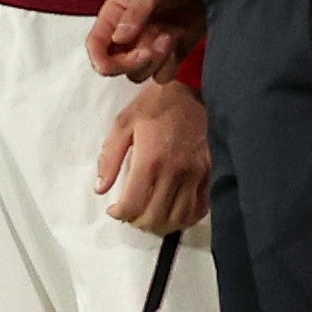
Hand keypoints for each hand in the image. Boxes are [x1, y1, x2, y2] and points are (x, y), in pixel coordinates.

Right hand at [88, 0, 205, 81]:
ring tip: (169, 36)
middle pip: (114, 67)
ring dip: (154, 62)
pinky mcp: (169, 55)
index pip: (96, 47)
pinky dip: (170, 65)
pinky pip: (162, 75)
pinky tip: (178, 41)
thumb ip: (135, 13)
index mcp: (113, 17)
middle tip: (149, 50)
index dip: (102, 60)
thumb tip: (118, 39)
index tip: (123, 60)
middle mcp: (126, 37)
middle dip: (132, 63)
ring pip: (138, 74)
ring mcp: (147, 47)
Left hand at [97, 78, 211, 234]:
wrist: (192, 88)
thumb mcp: (123, 124)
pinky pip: (200, 208)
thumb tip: (100, 189)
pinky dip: (185, 218)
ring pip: (178, 218)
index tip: (115, 209)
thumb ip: (109, 158)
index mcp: (150, 160)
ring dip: (161, 224)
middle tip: (131, 214)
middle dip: (138, 222)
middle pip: (155, 218)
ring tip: (150, 216)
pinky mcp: (210, 173)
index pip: (133, 206)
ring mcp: (196, 175)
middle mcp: (174, 172)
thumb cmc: (154, 104)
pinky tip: (174, 212)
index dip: (120, 214)